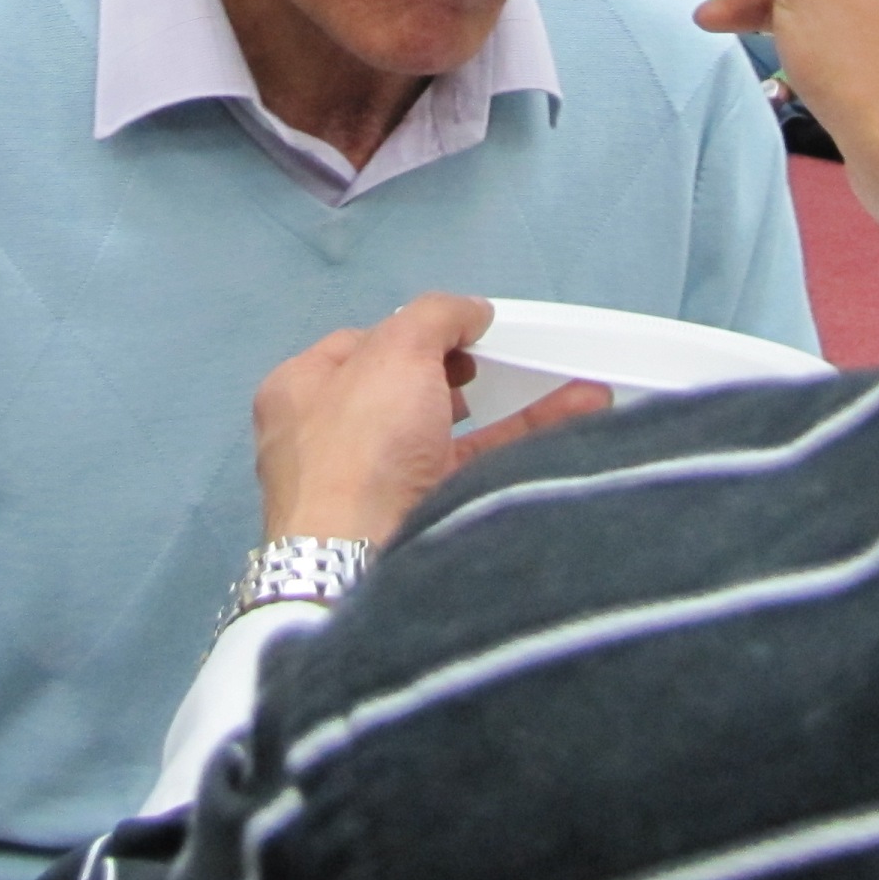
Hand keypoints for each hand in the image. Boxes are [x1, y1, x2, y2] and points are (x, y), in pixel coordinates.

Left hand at [254, 293, 610, 544]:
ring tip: (574, 388)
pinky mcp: (419, 523)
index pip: (361, 346)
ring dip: (513, 410)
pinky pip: (478, 473)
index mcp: (301, 392)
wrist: (366, 568)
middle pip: (406, 393)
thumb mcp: (396, 352)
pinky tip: (577, 420)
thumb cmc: (363, 446)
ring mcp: (375, 489)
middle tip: (500, 362)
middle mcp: (331, 441)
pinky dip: (524, 446)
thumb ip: (435, 316)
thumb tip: (470, 311)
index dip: (412, 332)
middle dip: (462, 374)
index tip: (461, 331)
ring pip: (451, 437)